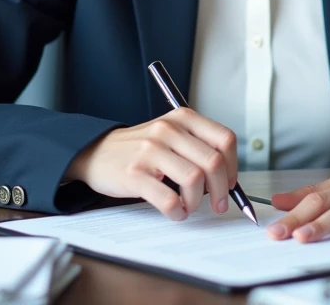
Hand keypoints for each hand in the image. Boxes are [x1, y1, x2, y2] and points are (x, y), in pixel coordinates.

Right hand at [64, 108, 237, 220]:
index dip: (233, 166)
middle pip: (213, 162)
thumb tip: (229, 179)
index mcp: (182, 118)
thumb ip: (199, 148)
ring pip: (194, 179)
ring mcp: (150, 150)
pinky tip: (175, 211)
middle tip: (218, 204)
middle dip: (222, 190)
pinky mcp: (135, 173)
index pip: (225, 139)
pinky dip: (178, 211)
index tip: (230, 183)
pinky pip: (169, 198)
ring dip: (197, 201)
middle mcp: (168, 130)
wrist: (96, 153)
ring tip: (189, 206)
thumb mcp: (171, 136)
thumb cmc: (140, 149)